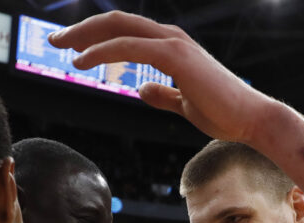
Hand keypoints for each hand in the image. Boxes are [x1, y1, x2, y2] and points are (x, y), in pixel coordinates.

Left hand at [49, 12, 274, 143]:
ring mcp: (173, 43)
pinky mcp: (175, 56)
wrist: (250, 120)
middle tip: (53, 39)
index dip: (96, 36)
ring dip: (85, 35)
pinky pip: (129, 46)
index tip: (71, 47)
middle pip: (117, 22)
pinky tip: (81, 61)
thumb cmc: (223, 113)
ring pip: (120, 28)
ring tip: (60, 46)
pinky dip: (102, 50)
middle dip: (82, 29)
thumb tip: (140, 89)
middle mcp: (170, 38)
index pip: (126, 32)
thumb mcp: (184, 104)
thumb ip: (163, 95)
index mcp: (171, 47)